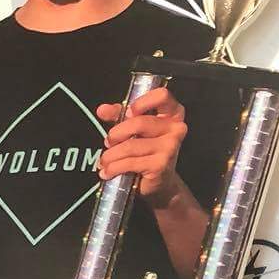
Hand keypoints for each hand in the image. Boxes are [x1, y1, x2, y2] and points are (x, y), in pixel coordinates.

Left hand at [95, 87, 186, 205]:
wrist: (159, 183)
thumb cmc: (147, 150)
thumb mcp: (133, 128)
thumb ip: (118, 115)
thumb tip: (102, 110)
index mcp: (172, 113)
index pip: (162, 95)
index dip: (142, 102)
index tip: (128, 112)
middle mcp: (176, 128)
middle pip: (139, 122)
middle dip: (116, 133)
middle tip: (108, 142)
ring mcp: (171, 147)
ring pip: (130, 145)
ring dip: (111, 155)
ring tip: (105, 161)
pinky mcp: (161, 165)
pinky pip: (130, 162)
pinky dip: (114, 167)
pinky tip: (108, 171)